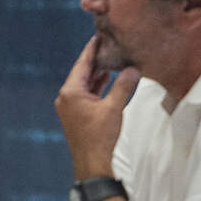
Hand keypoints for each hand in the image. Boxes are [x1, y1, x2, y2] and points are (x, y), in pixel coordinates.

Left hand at [55, 36, 140, 179]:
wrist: (92, 164)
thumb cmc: (101, 137)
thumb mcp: (114, 108)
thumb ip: (124, 85)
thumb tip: (134, 68)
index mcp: (70, 92)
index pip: (82, 64)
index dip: (91, 49)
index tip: (98, 35)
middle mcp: (65, 97)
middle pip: (82, 72)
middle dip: (96, 60)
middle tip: (108, 44)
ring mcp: (69, 107)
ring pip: (84, 84)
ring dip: (97, 73)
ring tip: (111, 58)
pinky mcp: (75, 115)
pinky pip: (85, 94)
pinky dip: (95, 86)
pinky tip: (106, 79)